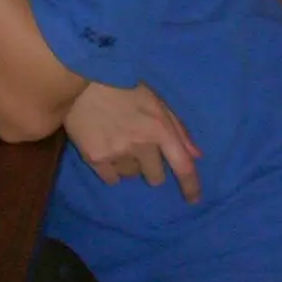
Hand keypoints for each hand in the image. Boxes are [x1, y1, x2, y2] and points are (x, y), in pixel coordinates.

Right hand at [64, 80, 202, 201]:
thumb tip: (197, 155)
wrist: (84, 81)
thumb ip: (179, 129)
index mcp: (161, 128)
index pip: (183, 165)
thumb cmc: (125, 87)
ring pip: (132, 176)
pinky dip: (113, 169)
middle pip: (156, 177)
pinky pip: (112, 179)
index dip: (191, 186)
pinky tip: (107, 150)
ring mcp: (118, 154)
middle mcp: (142, 145)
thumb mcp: (158, 101)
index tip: (194, 200)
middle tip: (141, 148)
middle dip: (153, 167)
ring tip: (119, 142)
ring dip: (131, 165)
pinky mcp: (96, 159)